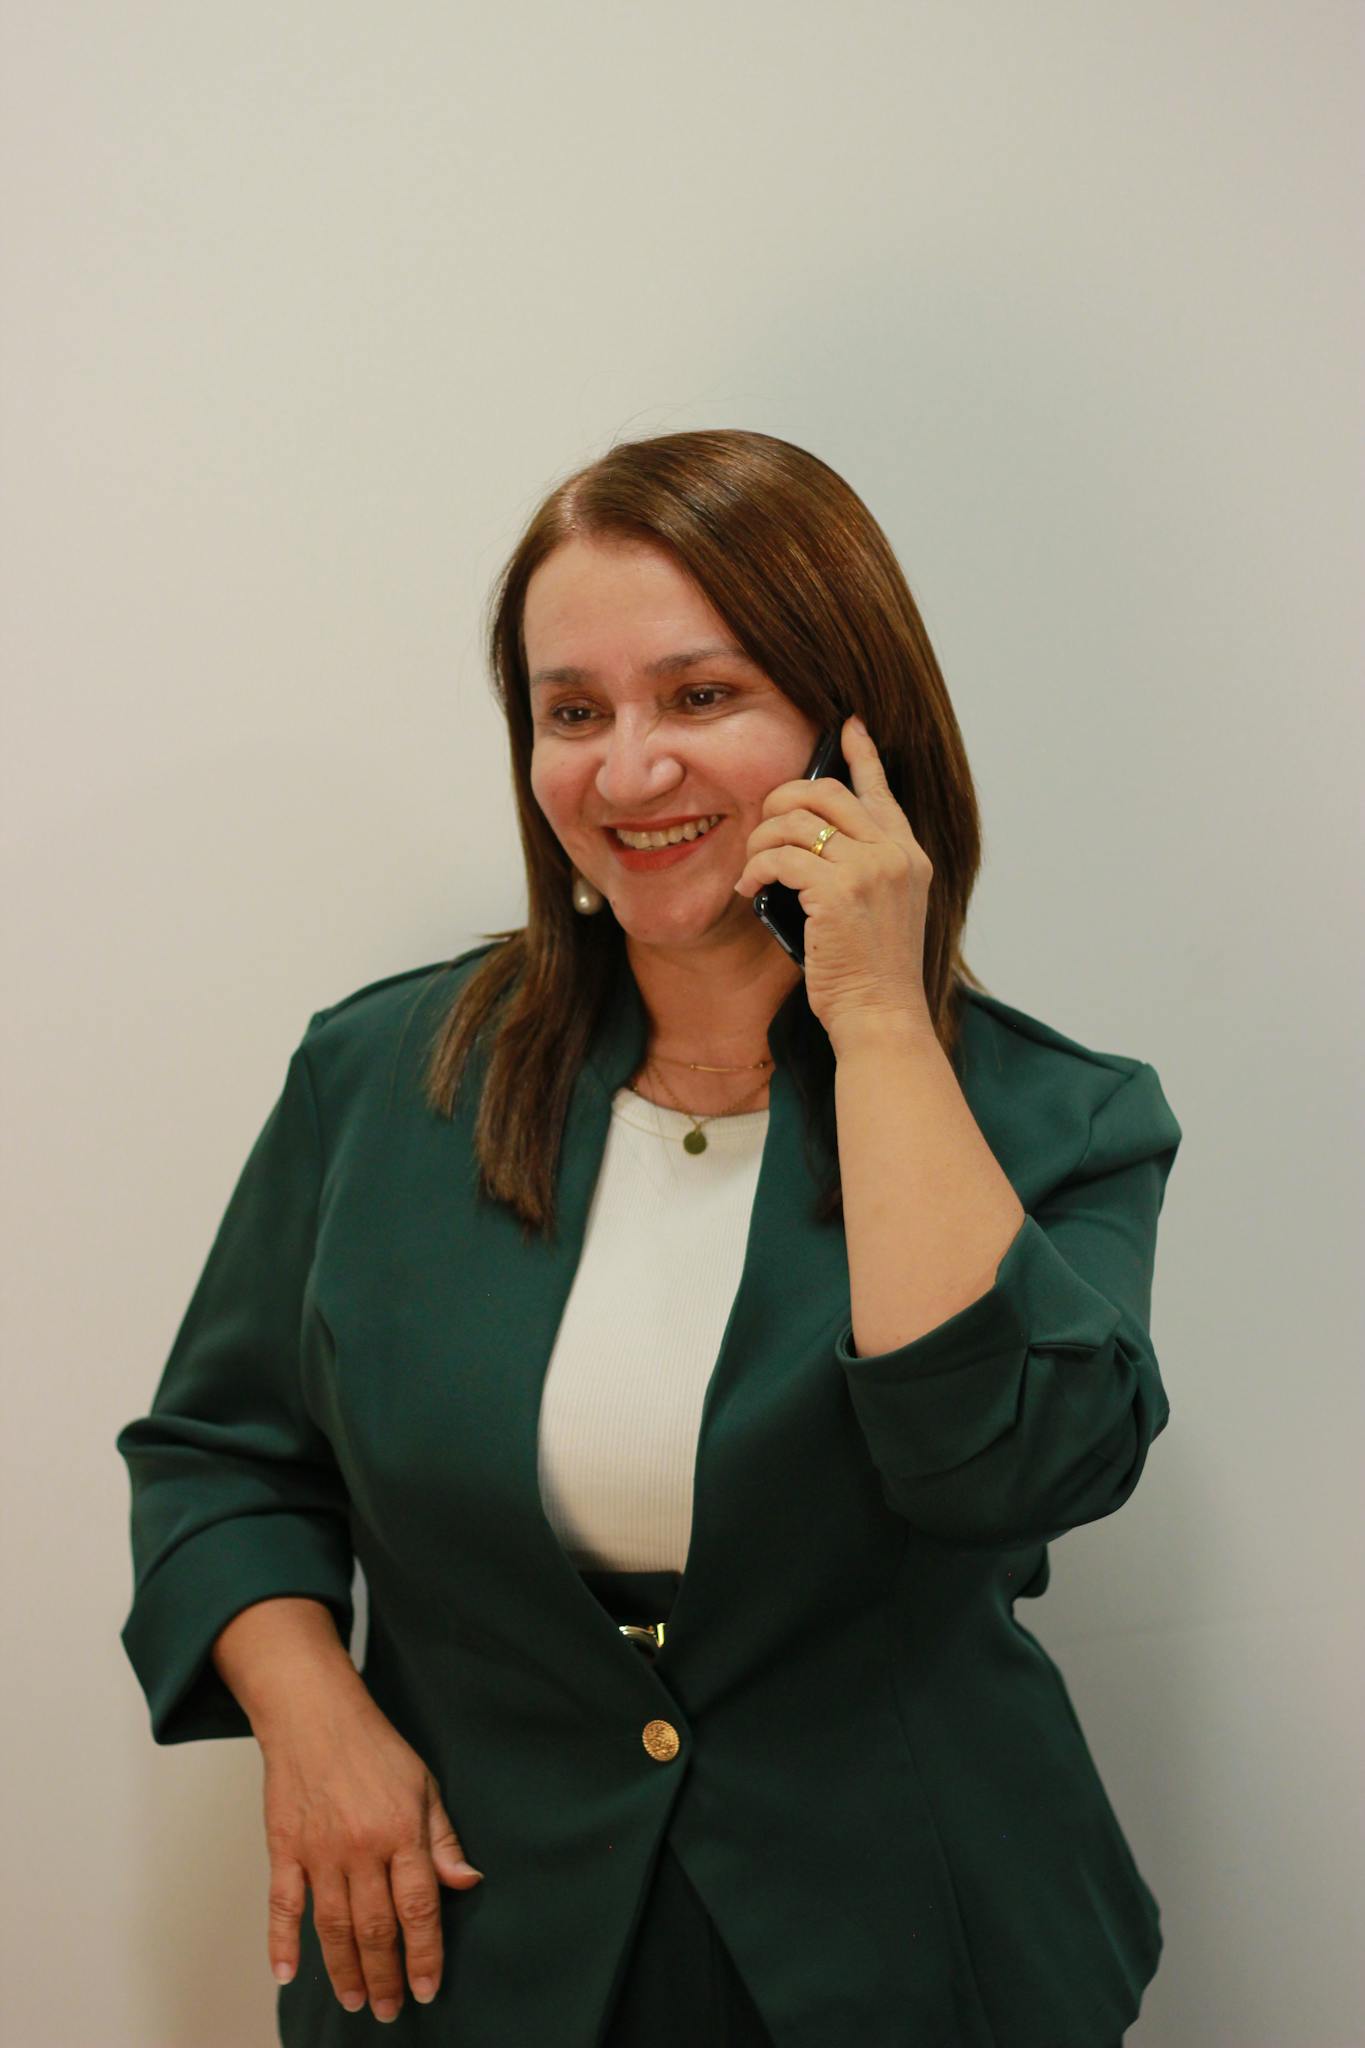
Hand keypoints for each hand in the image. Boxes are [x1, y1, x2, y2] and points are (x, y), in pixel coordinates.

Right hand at [260, 1682, 482, 2021]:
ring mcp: (319, 1851)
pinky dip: (282, 1944)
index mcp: (401, 1831)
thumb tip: (468, 1882)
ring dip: (344, 1971)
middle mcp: (361, 1847)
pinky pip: (282, 1906)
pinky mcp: (284, 1849)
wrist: (315, 1714)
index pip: (418, 1907)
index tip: (426, 1988)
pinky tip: (287, 1975)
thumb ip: (443, 1839)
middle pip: (374, 1928)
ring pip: (332, 1927)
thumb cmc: (374, 1746)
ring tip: (355, 2000)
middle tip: (389, 2009)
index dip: (424, 1954)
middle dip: (385, 1975)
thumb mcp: (424, 1784)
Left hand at [734, 713, 933, 1045]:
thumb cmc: (870, 974)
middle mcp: (895, 855)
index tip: (849, 726)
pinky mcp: (840, 891)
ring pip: (796, 821)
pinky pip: (780, 858)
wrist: (882, 1016)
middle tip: (762, 831)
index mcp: (909, 856)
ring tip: (751, 872)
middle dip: (781, 802)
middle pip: (827, 793)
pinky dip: (754, 871)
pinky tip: (747, 890)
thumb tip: (805, 839)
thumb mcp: (878, 911)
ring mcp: (871, 870)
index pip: (882, 791)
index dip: (862, 755)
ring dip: (761, 842)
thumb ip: (859, 870)